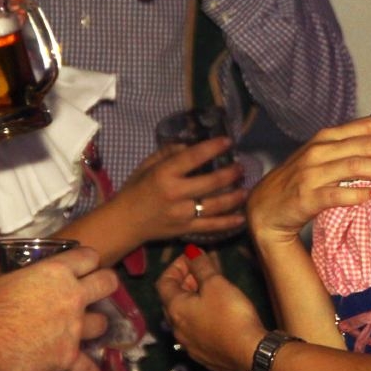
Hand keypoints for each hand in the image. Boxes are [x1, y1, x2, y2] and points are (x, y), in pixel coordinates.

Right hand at [0, 246, 118, 370]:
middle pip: (108, 283)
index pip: (88, 256)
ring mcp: (74, 328)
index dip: (88, 259)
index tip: (83, 264)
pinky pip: (89, 367)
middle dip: (106, 284)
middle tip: (97, 290)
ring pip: (103, 324)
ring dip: (96, 326)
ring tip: (87, 329)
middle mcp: (72, 297)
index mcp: (55, 272)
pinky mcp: (68, 357)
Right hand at [111, 140, 247, 242]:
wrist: (124, 223)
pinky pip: (212, 226)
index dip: (213, 148)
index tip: (228, 141)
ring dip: (235, 197)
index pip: (193, 157)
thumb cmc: (134, 191)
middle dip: (231, 173)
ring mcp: (182, 214)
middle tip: (241, 167)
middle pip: (211, 182)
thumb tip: (190, 143)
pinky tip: (242, 217)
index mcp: (164, 174)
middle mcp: (176, 193)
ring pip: (216, 205)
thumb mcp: (146, 166)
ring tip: (246, 189)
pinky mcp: (186, 229)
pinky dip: (228, 223)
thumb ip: (168, 152)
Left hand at [156, 248, 266, 370]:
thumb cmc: (231, 314)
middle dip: (185, 282)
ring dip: (193, 300)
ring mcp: (189, 345)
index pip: (164, 282)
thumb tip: (191, 252)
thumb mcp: (216, 283)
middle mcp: (176, 329)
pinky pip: (196, 331)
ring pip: (184, 317)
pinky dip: (201, 316)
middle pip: (172, 300)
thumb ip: (201, 266)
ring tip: (211, 290)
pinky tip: (217, 314)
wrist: (250, 353)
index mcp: (175, 309)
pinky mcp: (203, 356)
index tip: (192, 257)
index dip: (176, 266)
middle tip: (202, 271)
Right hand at [247, 117, 370, 244]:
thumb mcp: (324, 159)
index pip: (366, 126)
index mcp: (326, 137)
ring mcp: (311, 173)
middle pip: (366, 144)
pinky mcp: (306, 197)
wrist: (265, 211)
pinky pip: (338, 194)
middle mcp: (319, 150)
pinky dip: (360, 193)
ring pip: (356, 165)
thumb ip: (351, 151)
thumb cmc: (300, 183)